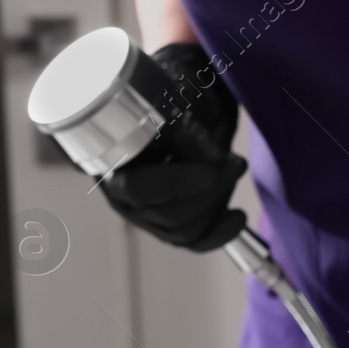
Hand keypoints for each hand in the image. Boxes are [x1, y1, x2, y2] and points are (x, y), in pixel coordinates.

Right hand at [100, 42, 246, 251]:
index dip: (177, 184)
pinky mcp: (170, 228)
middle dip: (210, 191)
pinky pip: (195, 242)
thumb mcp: (171, 106)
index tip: (212, 171)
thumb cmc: (165, 105)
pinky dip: (221, 233)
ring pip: (186, 229)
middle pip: (169, 214)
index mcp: (111, 165)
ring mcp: (147, 218)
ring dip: (219, 202)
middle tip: (235, 163)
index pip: (139, 189)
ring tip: (235, 168)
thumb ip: (187, 132)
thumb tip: (215, 162)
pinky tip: (238, 217)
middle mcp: (124, 199)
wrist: (171, 112)